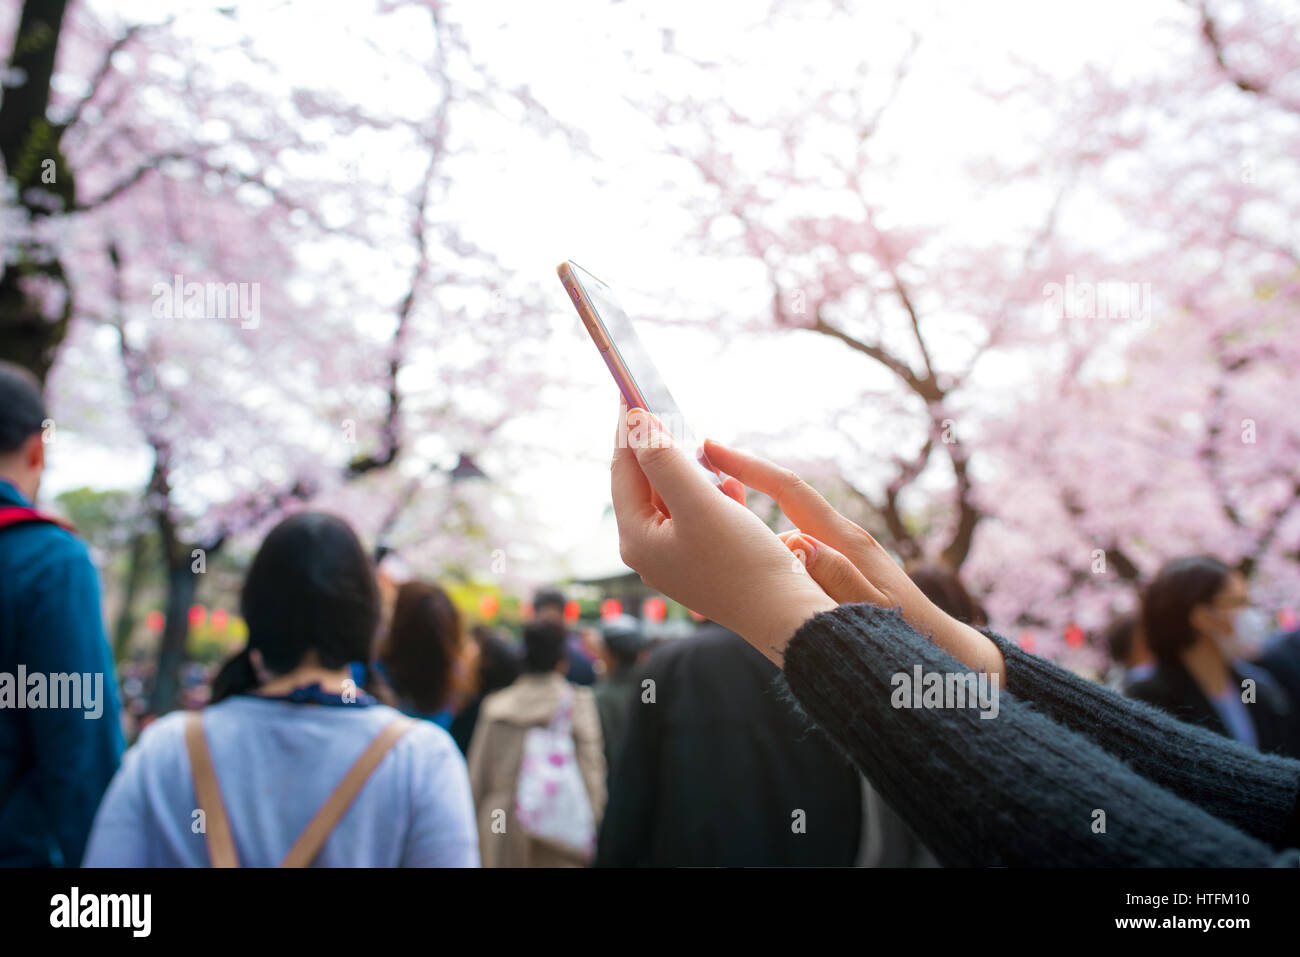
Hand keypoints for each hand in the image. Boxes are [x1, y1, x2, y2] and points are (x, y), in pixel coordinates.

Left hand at [612, 404, 835, 662]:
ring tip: (701, 446)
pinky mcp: (701, 561)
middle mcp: (648, 550)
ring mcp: (673, 558)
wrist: (786, 618)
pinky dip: (707, 494)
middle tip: (666, 405)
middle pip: (642, 483)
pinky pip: (694, 515)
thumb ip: (664, 461)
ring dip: (686, 469)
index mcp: (637, 538)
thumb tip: (635, 421)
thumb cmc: (743, 564)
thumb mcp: (700, 505)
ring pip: (670, 497)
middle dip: (657, 446)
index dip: (628, 428)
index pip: (622, 470)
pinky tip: (729, 486)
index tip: (632, 389)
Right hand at [702, 438, 1005, 680]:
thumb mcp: (874, 612)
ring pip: (782, 529)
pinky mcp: (837, 567)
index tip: (711, 447)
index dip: (750, 466)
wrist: (942, 649)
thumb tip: (803, 546)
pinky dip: (767, 550)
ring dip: (750, 523)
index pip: (789, 490)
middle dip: (739, 484)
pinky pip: (792, 550)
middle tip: (692, 477)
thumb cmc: (910, 636)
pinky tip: (748, 565)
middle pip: (780, 500)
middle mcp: (840, 538)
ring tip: (709, 525)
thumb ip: (841, 581)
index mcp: (844, 541)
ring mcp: (839, 551)